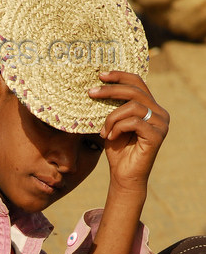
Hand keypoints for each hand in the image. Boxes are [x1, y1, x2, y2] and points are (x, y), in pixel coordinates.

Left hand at [89, 71, 168, 192]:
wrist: (124, 177)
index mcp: (151, 107)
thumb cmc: (117, 151)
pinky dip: (118, 128)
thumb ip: (112, 107)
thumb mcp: (111, 124)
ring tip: (104, 132)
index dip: (119, 76)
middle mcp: (160, 112)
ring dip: (111, 118)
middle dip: (110, 90)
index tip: (100, 76)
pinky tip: (110, 138)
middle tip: (91, 93)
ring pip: (132, 107)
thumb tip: (96, 87)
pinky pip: (133, 122)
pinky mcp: (157, 135)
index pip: (137, 83)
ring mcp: (161, 123)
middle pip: (134, 91)